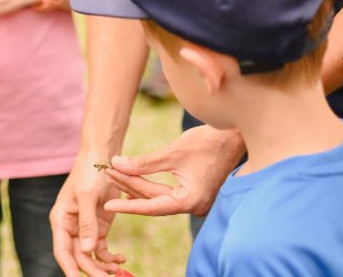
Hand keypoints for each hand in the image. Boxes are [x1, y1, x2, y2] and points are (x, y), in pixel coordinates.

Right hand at [51, 155, 127, 276]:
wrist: (102, 158)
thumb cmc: (89, 173)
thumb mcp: (87, 196)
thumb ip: (87, 224)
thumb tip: (87, 250)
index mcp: (61, 220)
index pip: (62, 250)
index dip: (69, 268)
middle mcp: (71, 228)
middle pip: (78, 257)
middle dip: (92, 270)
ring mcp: (85, 229)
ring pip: (90, 256)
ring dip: (102, 266)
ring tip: (118, 270)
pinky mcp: (99, 228)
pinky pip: (102, 249)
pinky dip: (111, 257)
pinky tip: (122, 259)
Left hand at [102, 125, 243, 217]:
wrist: (235, 136)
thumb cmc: (208, 142)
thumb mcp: (173, 153)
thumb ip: (144, 163)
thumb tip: (117, 164)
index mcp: (190, 201)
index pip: (152, 206)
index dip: (128, 205)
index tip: (108, 204)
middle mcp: (194, 206)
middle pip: (154, 199)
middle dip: (130, 186)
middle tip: (107, 174)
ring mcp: (195, 200)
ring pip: (159, 195)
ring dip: (138, 184)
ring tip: (115, 174)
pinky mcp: (195, 192)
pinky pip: (167, 192)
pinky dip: (151, 184)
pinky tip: (133, 179)